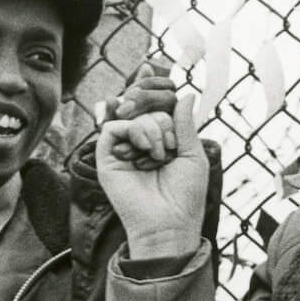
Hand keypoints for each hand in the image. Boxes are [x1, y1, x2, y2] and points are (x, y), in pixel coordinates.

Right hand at [97, 92, 207, 259]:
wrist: (169, 223)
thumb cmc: (185, 195)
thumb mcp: (192, 154)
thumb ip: (185, 123)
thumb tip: (187, 94)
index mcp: (158, 139)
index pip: (153, 104)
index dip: (156, 91)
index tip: (158, 77)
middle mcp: (138, 141)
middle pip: (141, 104)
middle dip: (161, 117)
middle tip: (170, 145)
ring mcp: (122, 149)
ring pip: (130, 114)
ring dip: (153, 128)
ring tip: (160, 156)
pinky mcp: (107, 158)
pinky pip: (114, 127)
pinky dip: (134, 131)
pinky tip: (146, 150)